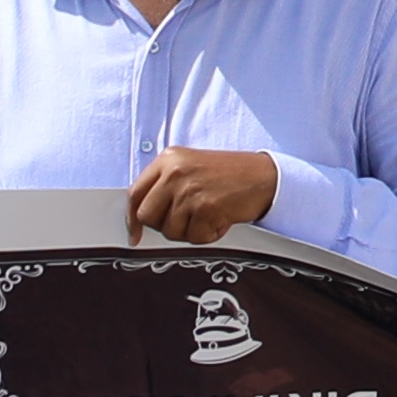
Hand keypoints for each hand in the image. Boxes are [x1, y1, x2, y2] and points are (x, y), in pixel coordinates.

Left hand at [130, 146, 279, 244]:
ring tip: (208, 214)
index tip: (135, 234)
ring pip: (170, 230)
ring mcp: (190, 190)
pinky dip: (208, 234)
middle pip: (147, 216)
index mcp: (168, 159)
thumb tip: (141, 216)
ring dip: (189, 231)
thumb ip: (165, 184)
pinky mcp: (206, 208)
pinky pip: (194, 237)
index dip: (132, 218)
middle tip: (186, 220)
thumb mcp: (191, 166)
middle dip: (164, 225)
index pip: (135, 193)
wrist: (264, 177)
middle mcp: (175, 172)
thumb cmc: (230, 174)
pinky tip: (220, 218)